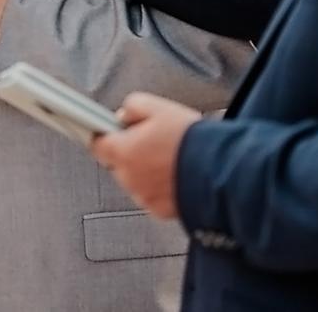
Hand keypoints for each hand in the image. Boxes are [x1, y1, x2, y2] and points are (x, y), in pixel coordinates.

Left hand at [90, 92, 201, 219]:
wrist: (220, 171)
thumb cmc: (190, 141)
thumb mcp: (157, 107)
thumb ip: (132, 107)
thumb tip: (122, 115)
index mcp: (123, 151)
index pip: (97, 145)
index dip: (105, 135)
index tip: (111, 131)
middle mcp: (128, 178)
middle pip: (118, 163)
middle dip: (130, 152)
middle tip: (154, 141)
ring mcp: (144, 197)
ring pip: (135, 181)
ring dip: (146, 171)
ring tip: (171, 158)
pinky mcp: (160, 211)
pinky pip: (153, 196)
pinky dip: (161, 187)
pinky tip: (177, 174)